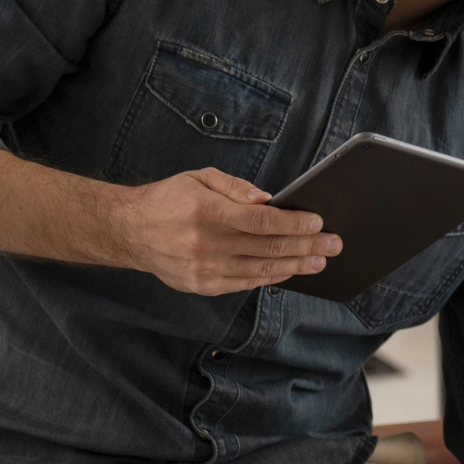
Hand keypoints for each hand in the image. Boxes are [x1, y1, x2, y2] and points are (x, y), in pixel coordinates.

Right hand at [106, 167, 341, 294]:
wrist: (130, 231)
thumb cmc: (169, 199)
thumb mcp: (198, 178)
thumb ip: (234, 187)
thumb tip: (267, 200)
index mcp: (205, 211)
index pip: (261, 221)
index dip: (294, 223)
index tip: (318, 222)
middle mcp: (205, 242)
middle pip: (268, 247)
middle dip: (307, 246)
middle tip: (333, 244)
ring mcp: (204, 268)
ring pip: (262, 269)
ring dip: (296, 265)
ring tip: (320, 260)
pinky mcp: (203, 285)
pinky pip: (247, 282)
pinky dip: (272, 277)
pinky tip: (290, 271)